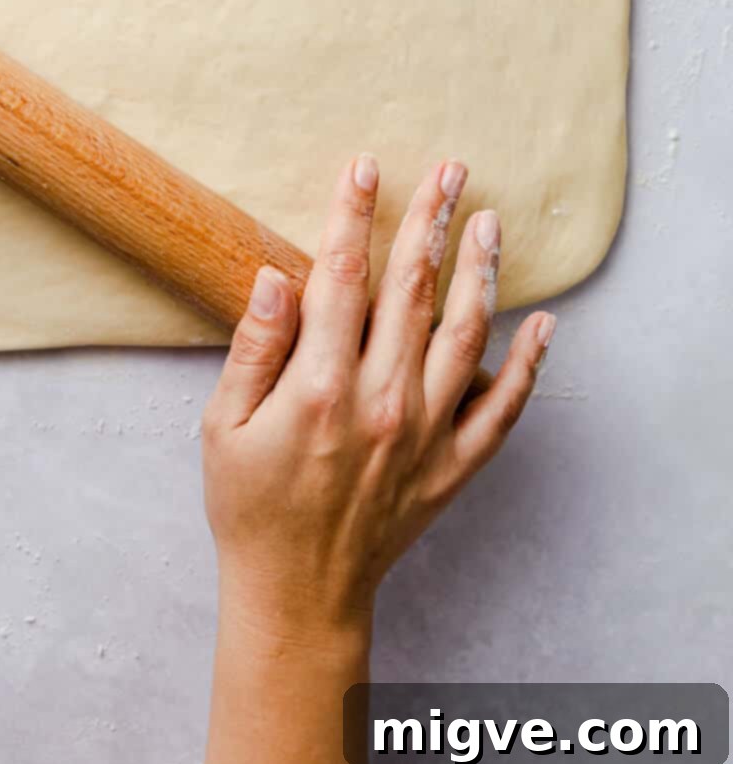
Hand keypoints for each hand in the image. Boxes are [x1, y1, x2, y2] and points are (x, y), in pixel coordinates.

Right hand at [204, 155, 553, 643]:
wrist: (298, 595)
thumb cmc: (250, 508)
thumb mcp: (223, 425)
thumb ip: (254, 348)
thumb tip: (275, 278)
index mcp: (319, 388)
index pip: (340, 279)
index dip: (351, 217)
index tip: (364, 168)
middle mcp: (382, 404)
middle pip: (412, 292)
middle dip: (429, 221)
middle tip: (449, 169)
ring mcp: (425, 436)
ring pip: (464, 336)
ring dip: (478, 272)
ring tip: (489, 221)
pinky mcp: (453, 467)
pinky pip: (503, 409)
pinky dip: (527, 364)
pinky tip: (541, 322)